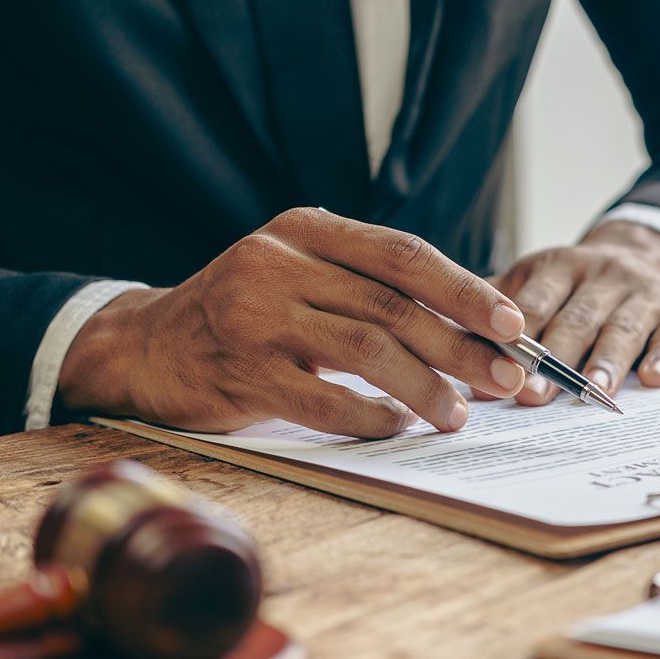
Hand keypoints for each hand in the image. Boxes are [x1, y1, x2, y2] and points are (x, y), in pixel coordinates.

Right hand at [58, 208, 529, 436]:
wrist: (146, 346)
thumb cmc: (245, 313)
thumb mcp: (299, 272)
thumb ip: (367, 285)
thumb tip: (473, 324)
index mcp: (305, 231)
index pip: (403, 254)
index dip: (466, 289)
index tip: (513, 324)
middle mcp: (278, 264)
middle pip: (394, 306)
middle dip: (462, 347)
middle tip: (507, 379)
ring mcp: (255, 318)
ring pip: (366, 352)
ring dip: (425, 389)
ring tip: (457, 415)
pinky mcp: (239, 374)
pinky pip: (323, 402)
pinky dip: (370, 418)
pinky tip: (397, 427)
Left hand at [495, 221, 659, 403]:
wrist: (654, 252)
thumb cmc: (580, 284)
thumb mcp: (538, 281)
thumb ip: (496, 314)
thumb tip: (445, 350)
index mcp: (560, 268)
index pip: (534, 303)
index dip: (515, 338)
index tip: (496, 371)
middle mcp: (603, 276)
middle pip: (577, 318)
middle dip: (555, 358)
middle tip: (533, 396)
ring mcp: (644, 294)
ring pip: (623, 327)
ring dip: (608, 360)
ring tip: (594, 392)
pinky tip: (654, 379)